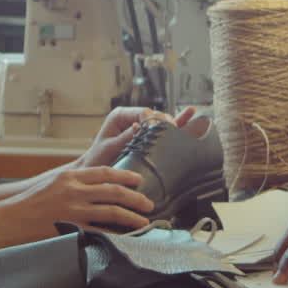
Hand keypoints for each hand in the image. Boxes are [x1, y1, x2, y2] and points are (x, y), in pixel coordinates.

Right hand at [0, 166, 155, 245]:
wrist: (6, 220)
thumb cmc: (27, 204)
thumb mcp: (51, 185)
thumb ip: (72, 185)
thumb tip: (94, 189)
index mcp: (69, 176)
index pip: (104, 172)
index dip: (124, 175)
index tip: (138, 180)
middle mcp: (73, 190)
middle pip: (113, 190)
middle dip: (134, 196)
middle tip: (148, 202)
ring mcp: (73, 209)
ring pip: (111, 210)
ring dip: (131, 216)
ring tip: (144, 220)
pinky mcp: (70, 228)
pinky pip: (99, 230)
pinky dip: (115, 233)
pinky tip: (126, 236)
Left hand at [75, 106, 201, 169]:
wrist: (97, 175)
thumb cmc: (97, 160)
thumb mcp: (108, 148)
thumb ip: (124, 137)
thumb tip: (138, 127)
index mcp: (120, 115)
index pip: (142, 112)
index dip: (152, 120)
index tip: (156, 132)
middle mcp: (133, 117)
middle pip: (155, 115)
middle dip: (164, 123)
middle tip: (170, 132)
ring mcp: (142, 125)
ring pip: (162, 120)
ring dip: (173, 123)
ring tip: (183, 122)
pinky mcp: (148, 135)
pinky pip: (165, 128)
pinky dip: (178, 122)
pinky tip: (190, 112)